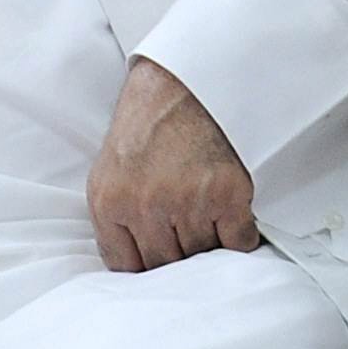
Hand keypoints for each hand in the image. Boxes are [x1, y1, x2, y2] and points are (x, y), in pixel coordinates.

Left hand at [86, 58, 257, 270]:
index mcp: (110, 204)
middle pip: (166, 264)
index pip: (127, 267)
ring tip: (209, 220)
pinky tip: (232, 218)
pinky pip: (238, 241)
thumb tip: (134, 263)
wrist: (187, 81)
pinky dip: (239, 235)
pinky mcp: (227, 195)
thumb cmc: (147, 125)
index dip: (146, 265)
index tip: (161, 257)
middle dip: (178, 254)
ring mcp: (188, 202)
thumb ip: (114, 222)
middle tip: (188, 236)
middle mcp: (146, 207)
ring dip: (209, 243)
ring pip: (202, 254)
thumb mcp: (108, 173)